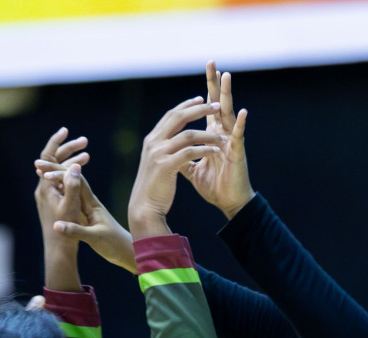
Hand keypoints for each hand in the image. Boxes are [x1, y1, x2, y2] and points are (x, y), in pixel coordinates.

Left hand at [33, 128, 89, 239]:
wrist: (59, 250)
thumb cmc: (66, 232)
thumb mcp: (71, 207)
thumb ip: (72, 186)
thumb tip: (74, 167)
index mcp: (46, 188)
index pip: (47, 157)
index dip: (56, 142)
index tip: (66, 131)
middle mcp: (44, 190)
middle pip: (53, 162)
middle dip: (67, 150)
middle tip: (84, 142)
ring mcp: (47, 196)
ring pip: (58, 172)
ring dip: (71, 162)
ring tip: (87, 155)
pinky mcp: (53, 203)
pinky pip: (60, 182)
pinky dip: (70, 174)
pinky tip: (81, 174)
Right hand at [36, 160, 136, 273]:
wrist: (126, 251)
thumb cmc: (114, 244)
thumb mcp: (94, 238)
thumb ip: (76, 231)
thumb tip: (55, 225)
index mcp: (92, 204)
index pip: (75, 182)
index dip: (59, 175)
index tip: (43, 173)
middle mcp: (90, 203)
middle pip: (72, 180)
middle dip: (55, 171)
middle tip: (36, 165)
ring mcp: (88, 209)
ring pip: (70, 189)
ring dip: (57, 180)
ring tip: (40, 173)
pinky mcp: (87, 216)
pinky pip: (71, 200)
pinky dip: (61, 193)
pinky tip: (53, 192)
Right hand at [129, 97, 223, 238]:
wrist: (144, 207)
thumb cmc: (154, 187)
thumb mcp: (158, 163)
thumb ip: (165, 150)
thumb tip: (175, 141)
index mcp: (152, 139)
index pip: (171, 115)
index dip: (187, 106)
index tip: (201, 99)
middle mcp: (153, 142)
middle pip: (179, 118)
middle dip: (199, 110)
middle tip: (217, 106)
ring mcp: (158, 153)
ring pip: (187, 135)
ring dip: (208, 134)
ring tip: (223, 137)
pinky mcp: (166, 166)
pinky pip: (189, 152)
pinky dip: (204, 150)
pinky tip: (216, 151)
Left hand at [184, 62, 253, 218]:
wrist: (228, 204)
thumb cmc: (215, 186)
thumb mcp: (192, 170)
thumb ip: (184, 156)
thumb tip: (171, 150)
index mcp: (213, 136)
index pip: (207, 108)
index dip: (205, 90)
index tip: (206, 70)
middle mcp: (223, 134)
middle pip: (217, 104)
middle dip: (214, 84)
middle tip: (211, 63)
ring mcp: (231, 142)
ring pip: (228, 114)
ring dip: (227, 95)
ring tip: (226, 76)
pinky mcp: (238, 153)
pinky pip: (238, 136)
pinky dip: (239, 125)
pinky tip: (242, 112)